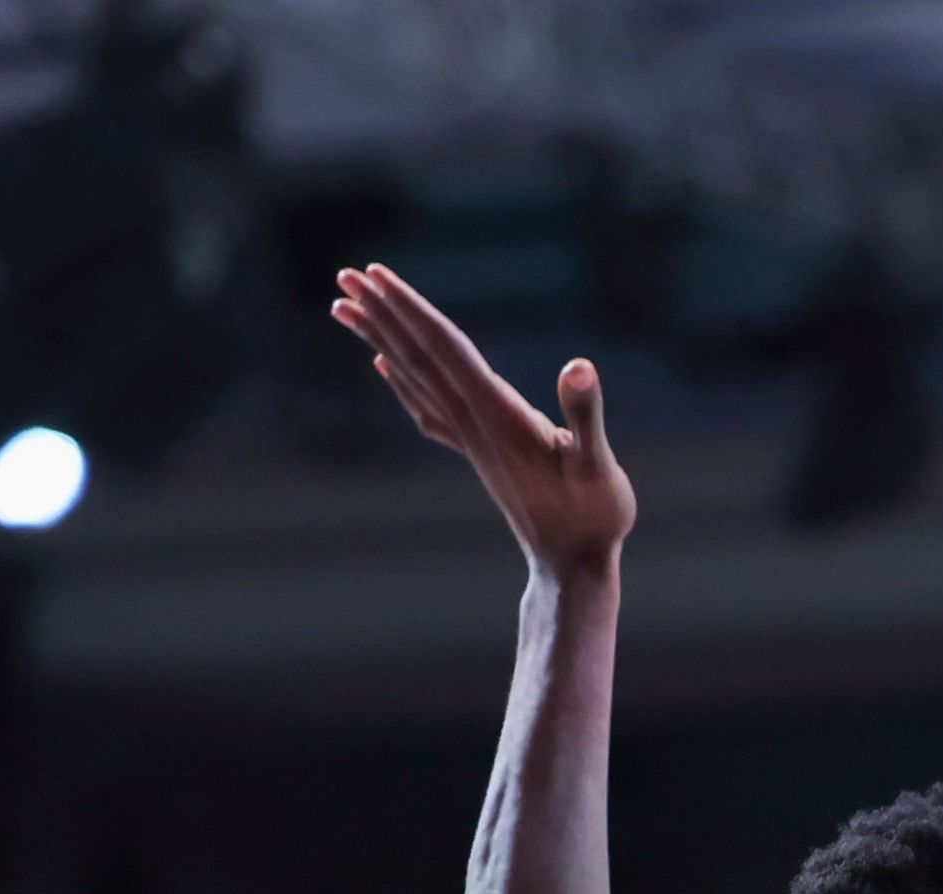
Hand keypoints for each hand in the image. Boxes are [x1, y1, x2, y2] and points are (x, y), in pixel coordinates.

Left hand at [331, 263, 634, 580]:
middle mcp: (473, 422)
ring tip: (344, 309)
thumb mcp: (598, 465)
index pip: (445, 348)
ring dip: (380, 339)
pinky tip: (384, 368)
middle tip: (345, 275)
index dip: (410, 308)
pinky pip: (427, 409)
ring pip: (414, 378)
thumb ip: (586, 416)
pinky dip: (401, 383)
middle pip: (418, 357)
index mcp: (497, 414)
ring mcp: (471, 439)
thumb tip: (580, 366)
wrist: (572, 569)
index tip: (374, 275)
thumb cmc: (594, 518)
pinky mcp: (479, 454)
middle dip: (382, 313)